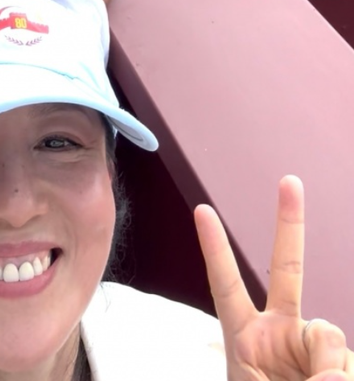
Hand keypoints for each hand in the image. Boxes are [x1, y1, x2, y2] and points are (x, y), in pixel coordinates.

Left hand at [195, 176, 352, 380]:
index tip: (201, 210)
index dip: (214, 248)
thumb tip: (338, 373)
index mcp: (246, 337)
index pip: (226, 284)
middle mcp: (281, 333)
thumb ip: (303, 378)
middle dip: (288, 224)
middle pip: (287, 270)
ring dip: (329, 372)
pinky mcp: (339, 367)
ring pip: (332, 341)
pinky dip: (339, 378)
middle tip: (289, 180)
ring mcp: (314, 351)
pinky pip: (346, 367)